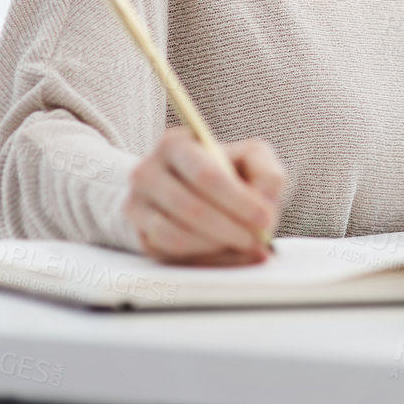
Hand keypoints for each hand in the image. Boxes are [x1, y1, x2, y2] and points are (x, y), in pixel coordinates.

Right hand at [126, 127, 286, 264]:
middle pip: (190, 207)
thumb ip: (267, 174)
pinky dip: (203, 258)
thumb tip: (265, 206)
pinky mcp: (138, 235)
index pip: (206, 175)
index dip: (238, 200)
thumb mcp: (249, 160)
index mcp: (175, 144)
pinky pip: (170, 254)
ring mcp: (136, 205)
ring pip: (176, 235)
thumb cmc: (223, 172)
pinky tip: (226, 254)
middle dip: (230, 228)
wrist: (181, 189)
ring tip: (244, 246)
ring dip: (216, 246)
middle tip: (257, 240)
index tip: (265, 218)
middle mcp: (147, 172)